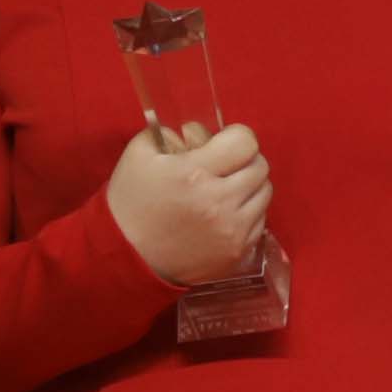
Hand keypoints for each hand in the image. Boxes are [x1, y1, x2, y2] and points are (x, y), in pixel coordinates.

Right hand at [106, 122, 270, 288]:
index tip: (222, 144)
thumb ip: (172, 133)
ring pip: (264, 193)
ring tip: (224, 190)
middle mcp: (219, 203)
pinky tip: (223, 215)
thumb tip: (201, 132)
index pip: (246, 142)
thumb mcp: (140, 154)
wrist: (127, 259)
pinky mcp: (237, 253)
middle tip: (223, 166)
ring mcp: (231, 232)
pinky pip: (260, 221)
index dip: (235, 137)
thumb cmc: (132, 202)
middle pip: (260, 166)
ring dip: (248, 186)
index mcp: (194, 174)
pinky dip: (247, 213)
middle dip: (243, 160)